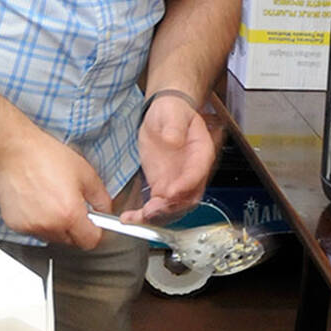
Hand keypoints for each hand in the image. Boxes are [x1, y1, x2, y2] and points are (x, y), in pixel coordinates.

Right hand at [0, 130, 112, 248]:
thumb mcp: (84, 172)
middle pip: (70, 241)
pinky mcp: (15, 225)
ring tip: (49, 200)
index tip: (91, 225)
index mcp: (69, 214)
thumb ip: (100, 197)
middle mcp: (49, 224)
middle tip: (68, 205)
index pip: (90, 241)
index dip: (94, 231)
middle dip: (73, 227)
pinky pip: (32, 230)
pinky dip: (36, 221)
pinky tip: (35, 202)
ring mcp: (30, 226)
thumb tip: (104, 210)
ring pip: (50, 236)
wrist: (14, 151)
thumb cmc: (45, 157)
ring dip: (54, 225)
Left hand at [124, 93, 216, 224]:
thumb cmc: (173, 111)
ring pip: (172, 207)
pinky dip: (144, 215)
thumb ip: (174, 126)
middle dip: (170, 209)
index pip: (197, 174)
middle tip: (150, 212)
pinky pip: (156, 205)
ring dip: (156, 217)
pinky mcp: (162, 185)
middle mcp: (191, 172)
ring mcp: (177, 181)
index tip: (169, 193)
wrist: (164, 115)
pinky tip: (129, 218)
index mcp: (200, 153)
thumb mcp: (172, 112)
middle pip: (187, 198)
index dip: (185, 186)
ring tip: (136, 218)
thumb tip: (173, 140)